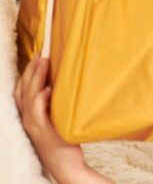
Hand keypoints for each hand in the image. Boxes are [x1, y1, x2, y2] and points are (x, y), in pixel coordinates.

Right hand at [14, 57, 87, 180]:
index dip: (26, 74)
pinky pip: (38, 112)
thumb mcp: (55, 118)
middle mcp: (27, 119)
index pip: (21, 91)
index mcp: (29, 115)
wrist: (64, 164)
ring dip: (36, 78)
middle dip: (31, 71)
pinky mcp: (43, 131)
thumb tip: (61, 83)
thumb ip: (53, 104)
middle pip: (23, 90)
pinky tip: (48, 89)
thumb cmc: (62, 139)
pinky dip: (41, 99)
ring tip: (44, 63)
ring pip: (29, 97)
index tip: (36, 58)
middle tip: (41, 55)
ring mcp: (33, 125)